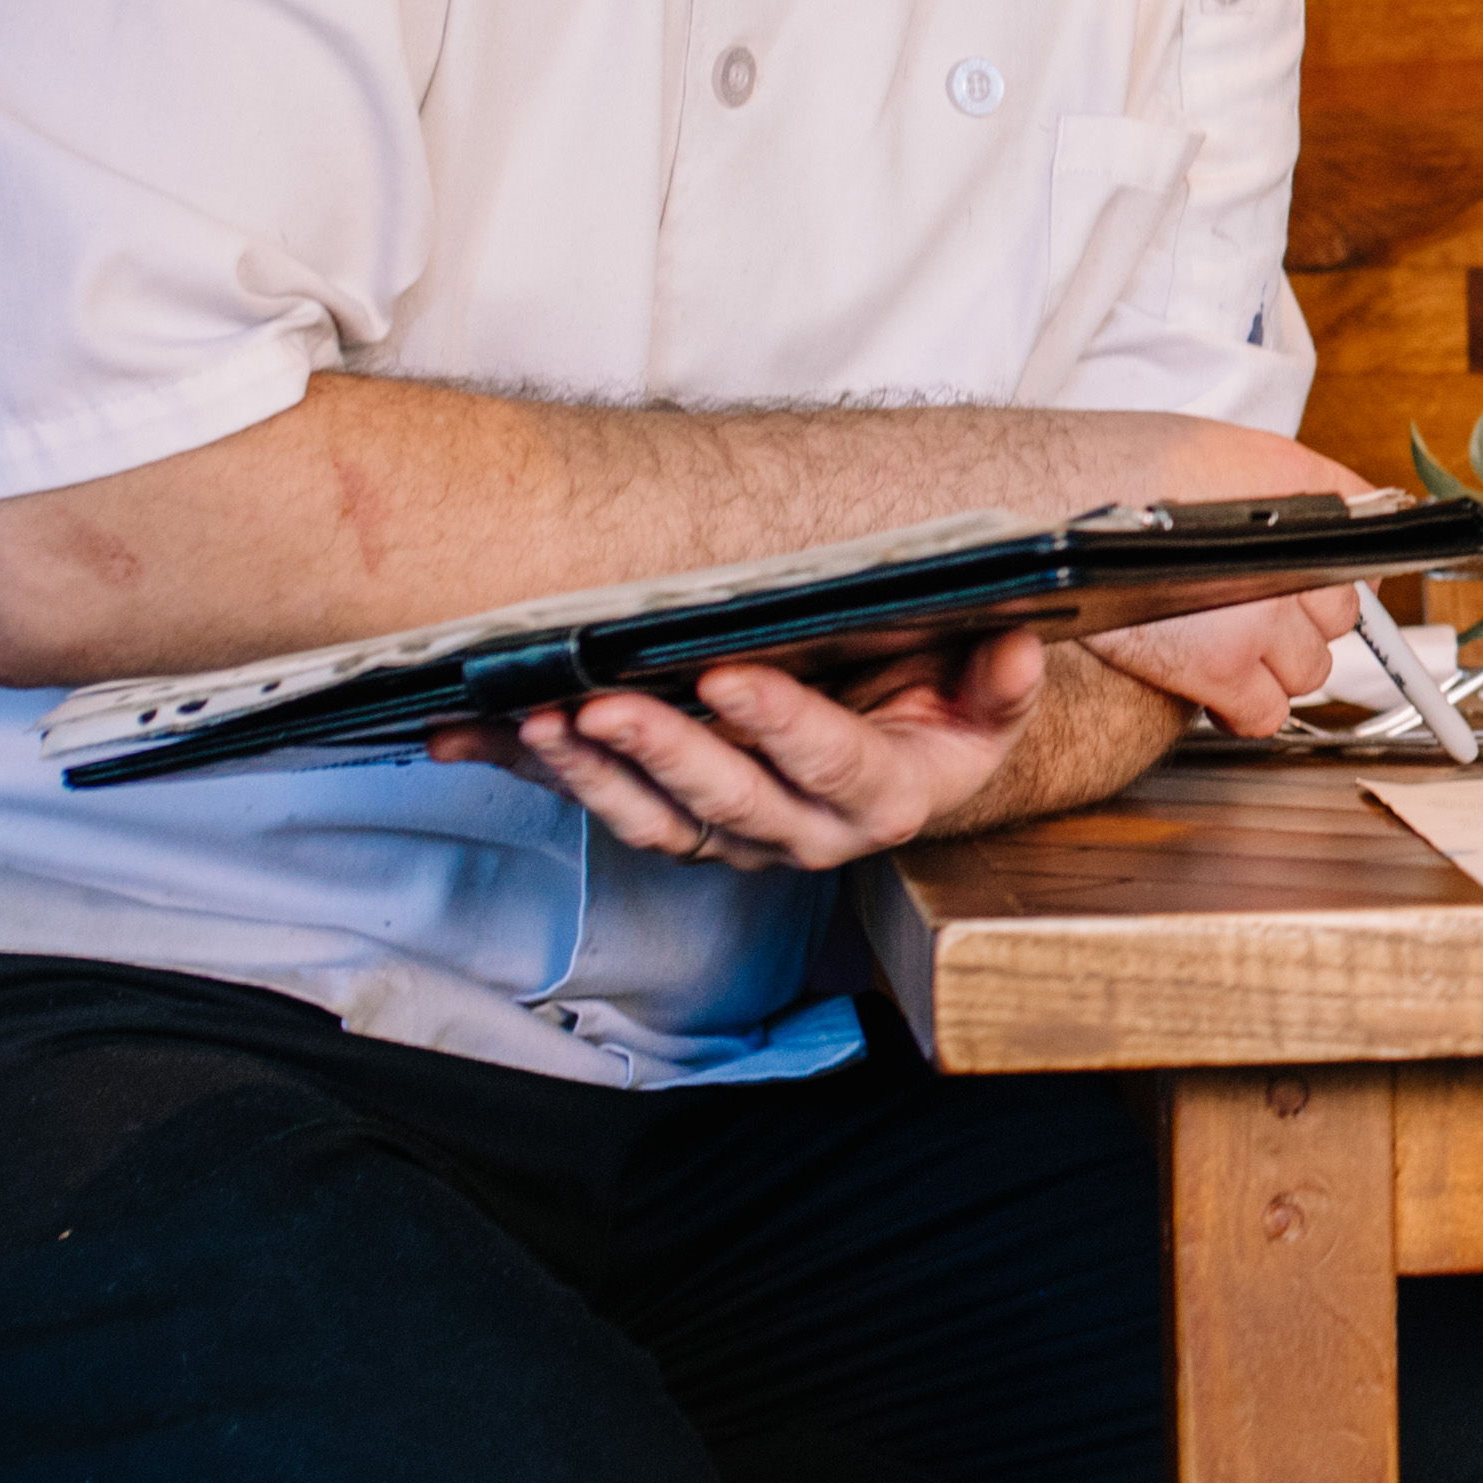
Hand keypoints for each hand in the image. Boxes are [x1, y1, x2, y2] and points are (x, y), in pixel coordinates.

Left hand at [451, 623, 1058, 867]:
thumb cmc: (944, 706)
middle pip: (723, 803)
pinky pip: (599, 802)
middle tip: (601, 702)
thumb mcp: (990, 693)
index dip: (780, 724)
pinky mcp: (672, 821)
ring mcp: (730, 836)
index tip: (730, 675)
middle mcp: (803, 833)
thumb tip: (1015, 645)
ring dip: (586, 770)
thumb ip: (1002, 678)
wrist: (910, 755)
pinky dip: (531, 769)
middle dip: (658, 751)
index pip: (829, 764)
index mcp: (885, 798)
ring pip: (650, 818)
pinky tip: (467, 737)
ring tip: (536, 716)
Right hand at [1061, 412, 1384, 734]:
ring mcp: (1257, 619)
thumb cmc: (1125, 463)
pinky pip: (1266, 713)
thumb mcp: (1240, 448)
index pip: (1358, 561)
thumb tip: (1365, 506)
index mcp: (1298, 507)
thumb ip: (1307, 484)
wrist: (1056, 493)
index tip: (1309, 588)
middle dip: (1302, 621)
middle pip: (1337, 621)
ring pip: (1310, 671)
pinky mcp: (1218, 668)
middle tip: (1256, 614)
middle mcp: (1288, 564)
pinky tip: (1224, 694)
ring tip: (1233, 647)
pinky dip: (1249, 711)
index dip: (1325, 578)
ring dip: (1278, 666)